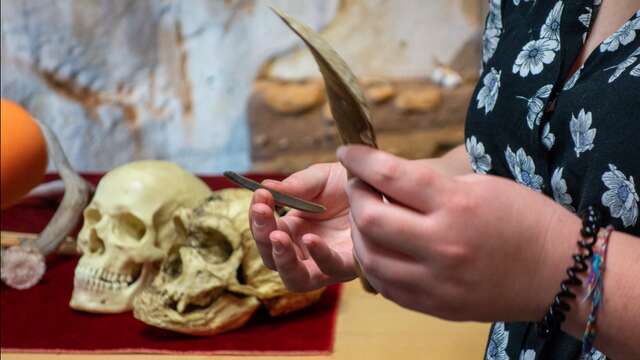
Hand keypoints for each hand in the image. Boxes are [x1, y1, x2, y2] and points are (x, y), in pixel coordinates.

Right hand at [249, 163, 355, 291]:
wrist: (385, 185)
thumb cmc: (351, 183)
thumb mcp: (320, 178)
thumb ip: (295, 185)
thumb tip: (266, 187)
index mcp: (295, 228)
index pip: (266, 233)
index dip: (258, 217)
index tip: (259, 195)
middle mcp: (306, 250)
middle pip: (273, 259)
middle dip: (262, 236)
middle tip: (261, 211)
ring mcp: (326, 262)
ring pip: (295, 277)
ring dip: (281, 258)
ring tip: (277, 235)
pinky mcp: (350, 266)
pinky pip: (329, 269)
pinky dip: (318, 256)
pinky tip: (310, 238)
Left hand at [339, 145, 576, 321]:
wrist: (561, 273)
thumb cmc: (526, 219)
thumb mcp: (481, 185)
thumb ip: (431, 185)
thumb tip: (388, 180)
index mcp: (457, 204)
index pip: (391, 175)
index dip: (360, 160)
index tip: (347, 152)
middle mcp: (442, 244)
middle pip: (371, 218)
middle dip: (356, 195)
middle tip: (359, 185)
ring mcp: (436, 281)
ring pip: (370, 257)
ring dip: (360, 233)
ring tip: (368, 218)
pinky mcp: (435, 305)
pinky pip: (385, 286)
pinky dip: (374, 264)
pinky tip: (379, 249)